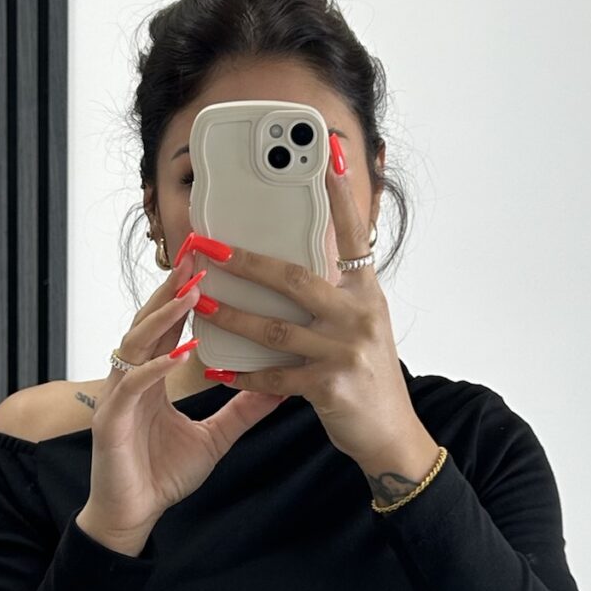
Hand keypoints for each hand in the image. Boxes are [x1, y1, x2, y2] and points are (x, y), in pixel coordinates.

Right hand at [77, 254, 289, 551]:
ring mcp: (118, 397)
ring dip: (163, 318)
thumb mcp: (215, 437)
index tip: (208, 268)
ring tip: (190, 293)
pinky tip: (174, 354)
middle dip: (171, 290)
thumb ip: (242, 410)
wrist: (134, 516)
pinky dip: (152, 368)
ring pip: (135, 345)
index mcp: (152, 378)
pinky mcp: (110, 421)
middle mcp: (132, 379)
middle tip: (196, 258)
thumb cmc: (163, 474)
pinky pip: (131, 386)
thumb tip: (280, 387)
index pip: (167, 327)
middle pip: (148, 323)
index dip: (184, 297)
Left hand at [193, 131, 443, 488]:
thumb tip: (305, 257)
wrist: (391, 435)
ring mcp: (346, 351)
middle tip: (207, 246)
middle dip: (246, 260)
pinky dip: (244, 372)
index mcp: (367, 294)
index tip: (324, 155)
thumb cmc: (368, 376)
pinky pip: (275, 376)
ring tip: (198, 302)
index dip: (339, 195)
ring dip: (231, 314)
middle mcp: (360, 316)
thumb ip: (338, 292)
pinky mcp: (330, 386)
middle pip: (296, 277)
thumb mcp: (364, 325)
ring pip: (276, 327)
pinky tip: (218, 366)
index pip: (353, 234)